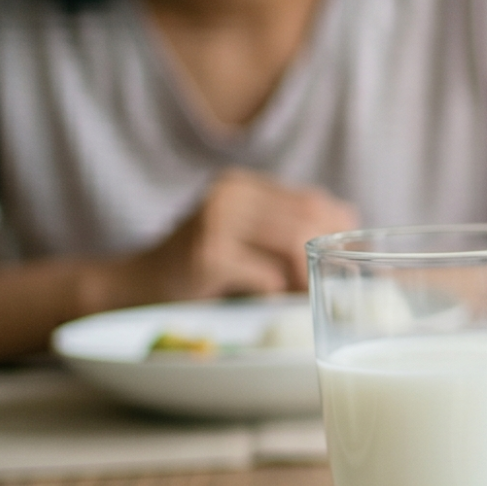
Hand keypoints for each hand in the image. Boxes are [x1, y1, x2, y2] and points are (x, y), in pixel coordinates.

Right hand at [115, 170, 356, 303]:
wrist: (134, 285)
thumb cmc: (200, 267)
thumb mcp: (242, 237)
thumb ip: (282, 230)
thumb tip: (350, 238)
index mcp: (242, 185)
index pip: (313, 200)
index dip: (340, 230)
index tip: (352, 258)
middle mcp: (229, 195)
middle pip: (308, 220)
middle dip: (329, 256)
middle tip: (334, 284)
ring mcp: (216, 222)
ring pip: (294, 244)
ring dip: (305, 277)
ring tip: (302, 295)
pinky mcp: (208, 256)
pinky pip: (267, 276)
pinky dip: (277, 293)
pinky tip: (269, 300)